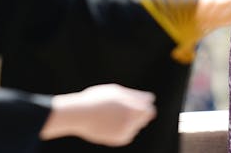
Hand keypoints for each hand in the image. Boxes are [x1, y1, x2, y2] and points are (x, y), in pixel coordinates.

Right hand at [41, 84, 155, 145]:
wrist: (80, 114)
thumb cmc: (97, 99)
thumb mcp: (116, 91)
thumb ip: (135, 96)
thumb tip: (150, 100)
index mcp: (134, 106)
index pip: (149, 107)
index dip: (144, 105)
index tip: (136, 103)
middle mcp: (133, 119)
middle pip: (145, 118)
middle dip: (138, 114)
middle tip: (121, 110)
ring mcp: (127, 130)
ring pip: (135, 127)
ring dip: (129, 122)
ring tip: (111, 116)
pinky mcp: (120, 139)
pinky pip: (127, 135)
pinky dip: (122, 130)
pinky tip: (108, 124)